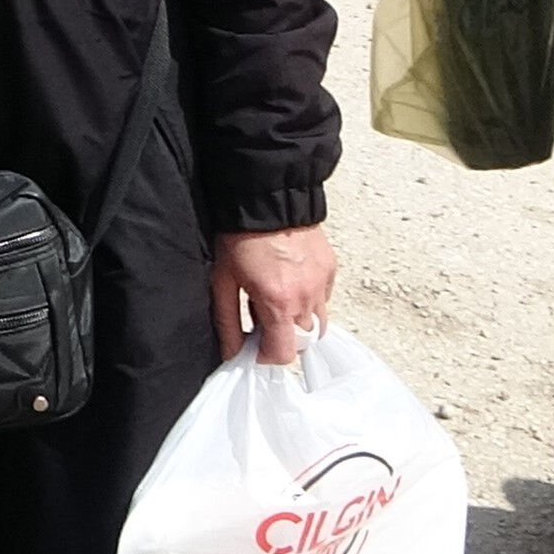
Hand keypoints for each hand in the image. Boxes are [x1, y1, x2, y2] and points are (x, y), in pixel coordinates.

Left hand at [212, 224, 336, 363]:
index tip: (254, 346)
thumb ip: (227, 321)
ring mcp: (322, 282)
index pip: (283, 354)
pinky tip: (290, 282)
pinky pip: (324, 297)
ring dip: (298, 321)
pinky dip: (310, 299)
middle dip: (283, 338)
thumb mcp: (223, 280)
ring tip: (276, 300)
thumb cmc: (240, 236)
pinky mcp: (330, 267)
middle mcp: (307, 296)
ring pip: (318, 321)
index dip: (266, 356)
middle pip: (303, 340)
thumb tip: (231, 352)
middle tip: (260, 318)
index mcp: (279, 303)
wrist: (267, 198)